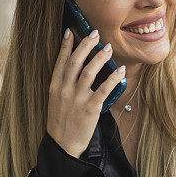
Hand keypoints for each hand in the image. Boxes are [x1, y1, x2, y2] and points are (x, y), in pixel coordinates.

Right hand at [47, 28, 125, 157]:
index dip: (65, 45)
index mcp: (54, 87)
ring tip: (108, 48)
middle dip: (85, 45)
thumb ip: (63, 85)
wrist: (63, 145)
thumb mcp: (55, 101)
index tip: (70, 31)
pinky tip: (120, 71)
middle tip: (95, 33)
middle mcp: (64, 90)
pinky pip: (103, 90)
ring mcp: (77, 99)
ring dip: (99, 57)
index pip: (60, 61)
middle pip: (75, 61)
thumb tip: (74, 69)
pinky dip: (112, 79)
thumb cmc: (61, 123)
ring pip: (88, 72)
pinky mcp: (90, 109)